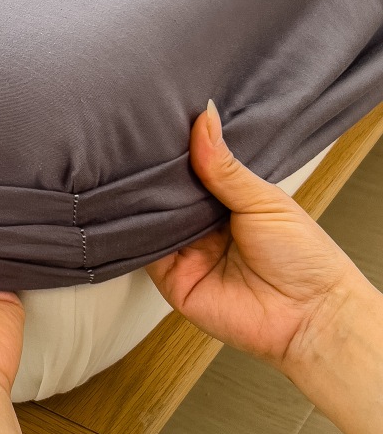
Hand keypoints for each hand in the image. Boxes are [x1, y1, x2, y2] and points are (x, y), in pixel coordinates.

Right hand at [147, 101, 363, 370]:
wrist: (311, 318)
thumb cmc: (303, 257)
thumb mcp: (262, 198)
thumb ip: (224, 164)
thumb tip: (205, 115)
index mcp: (223, 199)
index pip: (187, 168)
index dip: (172, 148)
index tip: (154, 119)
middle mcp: (198, 222)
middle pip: (163, 191)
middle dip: (151, 170)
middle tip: (129, 138)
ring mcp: (182, 250)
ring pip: (148, 217)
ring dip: (140, 198)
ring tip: (122, 166)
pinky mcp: (169, 277)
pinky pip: (142, 250)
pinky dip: (134, 230)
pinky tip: (127, 206)